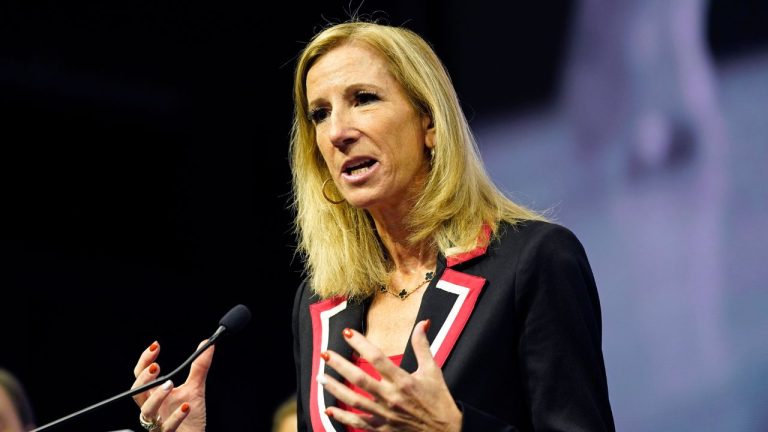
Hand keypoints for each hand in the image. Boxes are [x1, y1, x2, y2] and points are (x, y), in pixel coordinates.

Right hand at [131, 340, 213, 431]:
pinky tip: (186, 406)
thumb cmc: (190, 415)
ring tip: (169, 384)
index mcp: (155, 394)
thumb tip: (207, 345)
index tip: (155, 346)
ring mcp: (158, 422)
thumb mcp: (195, 388)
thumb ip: (199, 367)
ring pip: (147, 411)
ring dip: (156, 396)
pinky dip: (176, 416)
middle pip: (136, 392)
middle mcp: (153, 407)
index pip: (142, 375)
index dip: (145, 361)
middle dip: (144, 379)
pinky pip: (167, 427)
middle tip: (156, 367)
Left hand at [319, 320, 462, 430]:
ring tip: (320, 376)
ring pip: (353, 400)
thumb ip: (422, 346)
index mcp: (404, 380)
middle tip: (325, 353)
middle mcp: (392, 397)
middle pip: (359, 378)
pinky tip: (328, 408)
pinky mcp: (382, 428)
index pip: (377, 358)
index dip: (361, 344)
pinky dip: (341, 417)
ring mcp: (385, 415)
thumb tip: (422, 322)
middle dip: (339, 365)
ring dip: (335, 388)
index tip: (348, 333)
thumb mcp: (432, 370)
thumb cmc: (438, 400)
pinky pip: (357, 422)